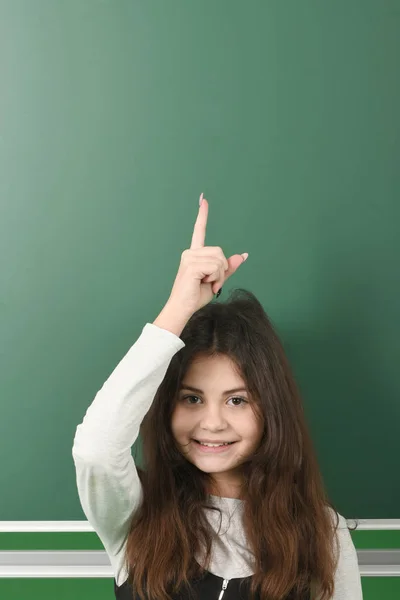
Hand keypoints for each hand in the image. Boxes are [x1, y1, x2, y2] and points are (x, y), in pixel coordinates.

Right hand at [166, 194, 247, 316]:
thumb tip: (243, 255)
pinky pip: (215, 267)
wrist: (183, 308)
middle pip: (220, 252)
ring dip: (219, 276)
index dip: (202, 216)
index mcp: (195, 254)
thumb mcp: (216, 280)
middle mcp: (190, 253)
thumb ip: (228, 267)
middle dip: (222, 270)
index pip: (199, 231)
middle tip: (213, 283)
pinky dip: (216, 279)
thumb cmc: (195, 296)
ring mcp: (189, 258)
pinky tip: (206, 285)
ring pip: (219, 260)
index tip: (204, 200)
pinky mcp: (192, 265)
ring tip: (208, 285)